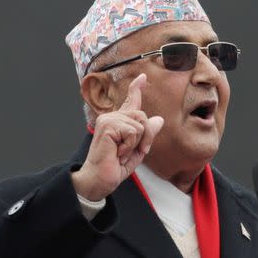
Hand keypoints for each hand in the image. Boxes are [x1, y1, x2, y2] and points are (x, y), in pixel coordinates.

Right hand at [72, 73, 163, 201]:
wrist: (99, 180)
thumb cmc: (114, 167)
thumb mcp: (137, 150)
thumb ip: (147, 134)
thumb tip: (159, 119)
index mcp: (119, 122)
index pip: (131, 102)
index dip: (137, 89)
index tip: (142, 77)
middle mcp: (112, 117)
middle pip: (143, 117)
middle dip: (145, 138)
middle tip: (132, 153)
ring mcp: (108, 119)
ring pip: (140, 124)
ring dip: (137, 143)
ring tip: (121, 153)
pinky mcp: (108, 125)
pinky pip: (133, 131)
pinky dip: (130, 146)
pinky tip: (117, 153)